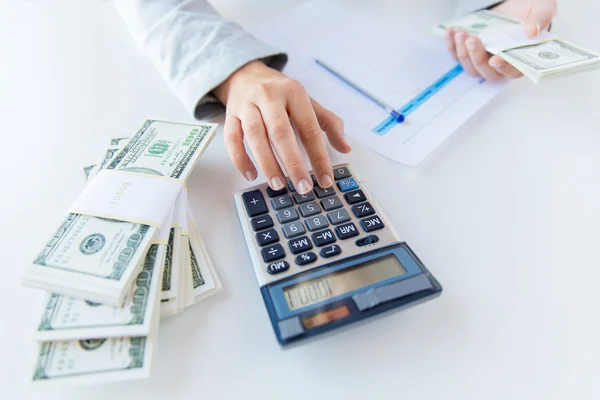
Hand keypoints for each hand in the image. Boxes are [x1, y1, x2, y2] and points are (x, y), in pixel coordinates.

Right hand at [213, 60, 350, 193]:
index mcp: (294, 92)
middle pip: (281, 132)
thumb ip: (328, 123)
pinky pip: (232, 139)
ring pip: (255, 135)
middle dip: (293, 162)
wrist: (245, 74)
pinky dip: (240, 159)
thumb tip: (346, 147)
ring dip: (267, 162)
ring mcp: (247, 105)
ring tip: (278, 184)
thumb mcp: (307, 101)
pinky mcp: (230, 115)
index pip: (309, 128)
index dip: (318, 156)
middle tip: (302, 187)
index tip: (325, 179)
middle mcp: (269, 96)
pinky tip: (251, 175)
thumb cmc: (280, 93)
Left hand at [445, 0, 557, 80]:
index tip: (495, 60)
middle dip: (477, 57)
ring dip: (463, 52)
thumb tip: (532, 31)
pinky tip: (451, 32)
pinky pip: (457, 54)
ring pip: (470, 67)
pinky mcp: (470, 52)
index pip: (513, 71)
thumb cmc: (532, 9)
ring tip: (461, 34)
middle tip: (473, 40)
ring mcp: (484, 59)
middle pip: (486, 72)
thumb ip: (541, 18)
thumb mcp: (543, 7)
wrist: (515, 2)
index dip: (504, 68)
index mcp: (522, 58)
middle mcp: (501, 63)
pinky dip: (451, 45)